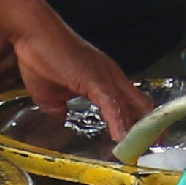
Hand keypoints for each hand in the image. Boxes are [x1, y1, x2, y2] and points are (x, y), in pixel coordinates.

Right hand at [0, 21, 144, 142]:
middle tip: (154, 148)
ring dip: (138, 131)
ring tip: (142, 150)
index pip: (131, 104)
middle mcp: (112, 77)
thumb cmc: (39, 57)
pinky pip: (112, 103)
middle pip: (141, 105)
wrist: (31, 33)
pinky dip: (119, 122)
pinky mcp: (96, 78)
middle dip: (150, 128)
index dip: (139, 124)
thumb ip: (59, 111)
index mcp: (104, 80)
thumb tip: (61, 124)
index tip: (142, 143)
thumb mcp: (50, 96)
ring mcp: (107, 76)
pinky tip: (120, 139)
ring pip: (132, 106)